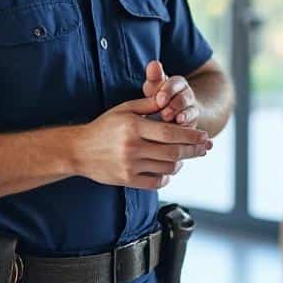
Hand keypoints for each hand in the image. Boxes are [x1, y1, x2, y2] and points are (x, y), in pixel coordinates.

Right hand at [70, 97, 211, 189]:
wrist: (78, 150)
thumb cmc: (103, 126)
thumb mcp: (124, 109)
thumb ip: (148, 104)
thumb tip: (170, 99)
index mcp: (133, 127)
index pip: (170, 133)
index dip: (191, 135)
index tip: (205, 135)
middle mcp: (132, 147)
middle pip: (173, 152)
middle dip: (193, 150)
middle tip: (205, 148)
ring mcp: (130, 166)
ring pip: (167, 168)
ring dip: (181, 163)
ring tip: (184, 157)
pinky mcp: (127, 180)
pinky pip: (155, 182)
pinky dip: (167, 177)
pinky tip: (168, 170)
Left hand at [143, 61, 199, 125]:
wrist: (171, 115)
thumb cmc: (157, 98)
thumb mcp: (154, 87)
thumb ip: (154, 77)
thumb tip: (153, 63)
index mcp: (177, 84)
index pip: (175, 83)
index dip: (168, 91)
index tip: (159, 99)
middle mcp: (187, 95)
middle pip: (184, 98)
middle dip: (175, 105)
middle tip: (164, 113)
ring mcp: (191, 110)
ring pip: (190, 112)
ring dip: (182, 116)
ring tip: (173, 120)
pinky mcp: (193, 124)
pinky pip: (192, 126)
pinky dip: (187, 128)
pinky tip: (180, 130)